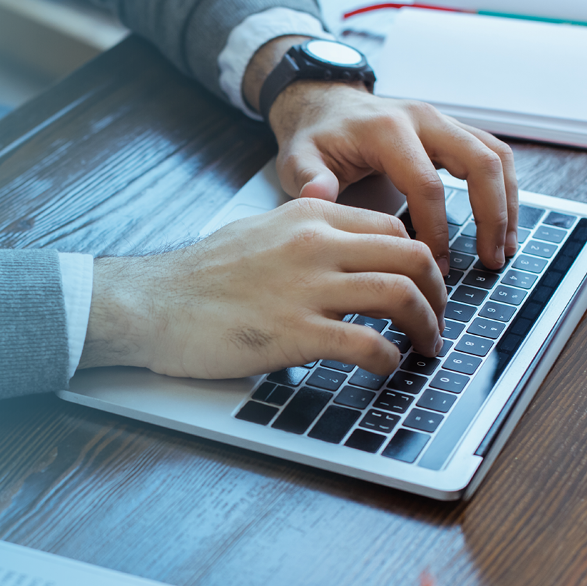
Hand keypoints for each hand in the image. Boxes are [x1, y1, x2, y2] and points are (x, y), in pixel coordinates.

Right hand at [79, 198, 443, 377]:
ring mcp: (306, 288)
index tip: (422, 284)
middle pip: (411, 255)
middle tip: (436, 319)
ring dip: (425, 326)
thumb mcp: (253, 232)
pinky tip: (384, 368)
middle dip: (437, 292)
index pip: (391, 226)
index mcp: (306, 217)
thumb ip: (297, 230)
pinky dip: (388, 359)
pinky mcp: (295, 332)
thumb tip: (328, 235)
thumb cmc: (193, 279)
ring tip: (424, 347)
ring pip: (400, 293)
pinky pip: (367, 343)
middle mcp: (314, 244)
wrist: (148, 305)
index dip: (419, 258)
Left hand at [243, 35, 518, 272]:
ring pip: (495, 156)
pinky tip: (501, 224)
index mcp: (386, 129)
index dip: (436, 230)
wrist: (324, 105)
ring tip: (504, 248)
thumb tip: (318, 195)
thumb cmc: (314, 136)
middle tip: (491, 259)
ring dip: (507, 203)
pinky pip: (492, 154)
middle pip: (480, 163)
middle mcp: (423, 119)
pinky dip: (504, 189)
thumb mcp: (297, 157)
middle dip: (492, 214)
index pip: (426, 184)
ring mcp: (442, 122)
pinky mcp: (451, 130)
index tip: (433, 265)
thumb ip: (307, 178)